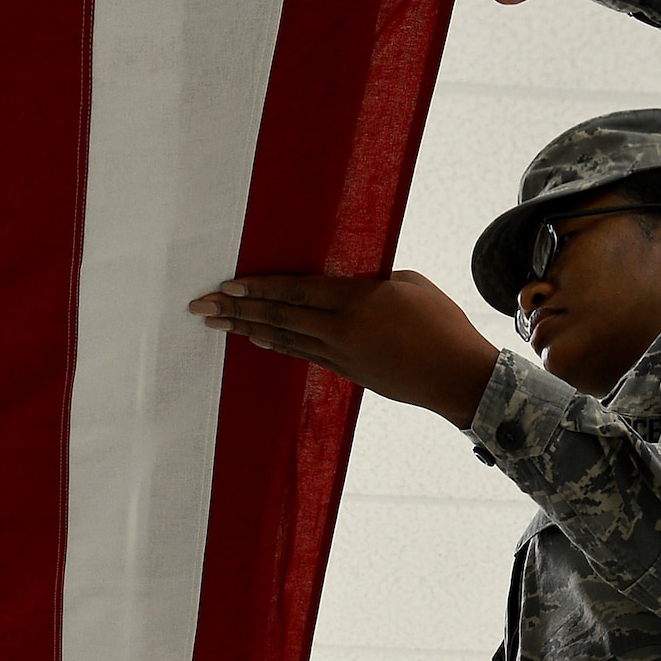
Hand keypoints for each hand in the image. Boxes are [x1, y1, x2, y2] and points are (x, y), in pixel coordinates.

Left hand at [189, 272, 496, 425]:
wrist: (458, 377)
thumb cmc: (442, 323)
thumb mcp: (408, 284)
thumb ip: (368, 282)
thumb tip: (343, 285)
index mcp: (357, 301)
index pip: (296, 291)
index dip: (258, 289)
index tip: (226, 286)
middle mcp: (342, 331)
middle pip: (280, 317)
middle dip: (237, 311)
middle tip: (201, 307)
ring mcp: (342, 356)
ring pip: (286, 338)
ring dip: (249, 329)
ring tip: (218, 324)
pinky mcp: (348, 373)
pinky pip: (304, 354)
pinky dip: (278, 345)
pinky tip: (257, 339)